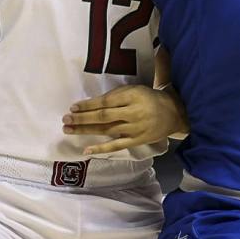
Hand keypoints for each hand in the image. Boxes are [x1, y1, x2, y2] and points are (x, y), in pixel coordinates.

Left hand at [64, 84, 186, 155]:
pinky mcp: (135, 141)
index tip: (73, 106)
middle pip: (103, 116)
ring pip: (106, 131)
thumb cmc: (150, 98)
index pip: (106, 101)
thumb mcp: (136, 88)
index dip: (88, 105)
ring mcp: (134, 129)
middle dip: (82, 118)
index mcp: (132, 96)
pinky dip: (101, 148)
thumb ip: (117, 92)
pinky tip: (86, 149)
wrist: (174, 113)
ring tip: (68, 129)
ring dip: (86, 130)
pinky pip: (116, 146)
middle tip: (65, 118)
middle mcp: (133, 113)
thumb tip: (93, 99)